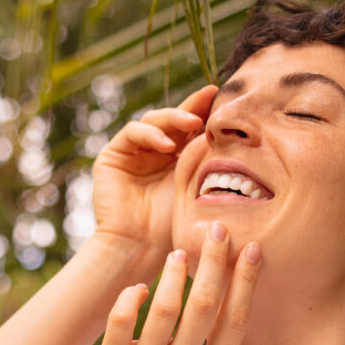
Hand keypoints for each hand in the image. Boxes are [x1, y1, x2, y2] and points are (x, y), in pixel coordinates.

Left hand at [82, 223, 260, 344]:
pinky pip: (121, 325)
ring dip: (175, 275)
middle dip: (214, 264)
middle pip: (203, 308)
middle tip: (217, 228)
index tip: (252, 249)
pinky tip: (140, 286)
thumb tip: (227, 302)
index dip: (246, 283)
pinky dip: (131, 299)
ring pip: (164, 312)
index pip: (234, 322)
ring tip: (179, 252)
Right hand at [89, 85, 216, 278]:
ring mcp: (133, 153)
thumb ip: (206, 155)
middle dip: (193, 106)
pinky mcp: (113, 156)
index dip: (206, 110)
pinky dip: (151, 134)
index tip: (224, 96)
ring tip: (193, 123)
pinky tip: (167, 146)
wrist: (140, 247)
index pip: (192, 128)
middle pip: (174, 119)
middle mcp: (155, 153)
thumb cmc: (173, 226)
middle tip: (211, 99)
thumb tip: (231, 125)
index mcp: (178, 159)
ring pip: (154, 121)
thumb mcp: (197, 185)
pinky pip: (133, 132)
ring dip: (174, 118)